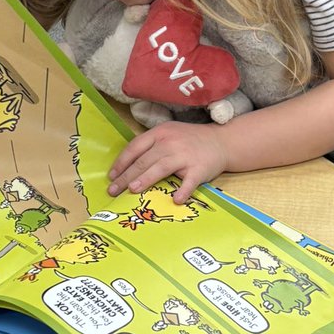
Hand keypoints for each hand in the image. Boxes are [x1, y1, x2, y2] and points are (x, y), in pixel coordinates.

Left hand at [108, 121, 229, 202]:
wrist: (221, 141)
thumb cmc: (190, 141)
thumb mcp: (168, 135)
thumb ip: (150, 147)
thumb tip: (126, 167)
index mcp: (160, 133)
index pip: (135, 147)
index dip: (121, 163)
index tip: (111, 176)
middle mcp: (171, 142)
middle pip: (144, 160)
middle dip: (126, 176)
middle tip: (113, 190)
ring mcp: (185, 155)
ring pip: (161, 168)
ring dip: (145, 179)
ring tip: (132, 190)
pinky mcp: (200, 168)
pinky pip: (189, 182)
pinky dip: (183, 191)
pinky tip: (176, 200)